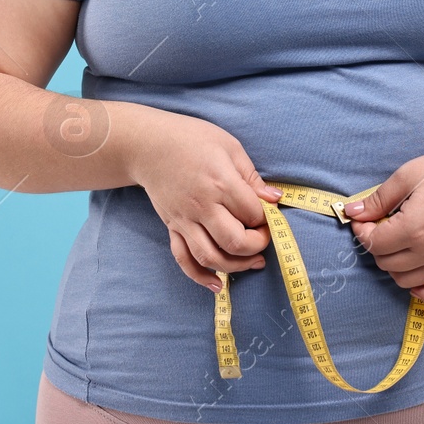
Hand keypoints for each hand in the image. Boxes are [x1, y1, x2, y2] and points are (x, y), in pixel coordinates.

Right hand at [129, 109, 284, 293]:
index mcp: (220, 182)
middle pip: (234, 242)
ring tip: (252, 263)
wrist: (148, 144)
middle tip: (264, 239)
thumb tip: (275, 199)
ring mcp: (184, 220)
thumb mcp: (229, 146)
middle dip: (256, 247)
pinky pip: (183, 258)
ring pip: (210, 257)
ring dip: (236, 267)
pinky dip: (200, 276)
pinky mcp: (172, 227)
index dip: (267, 219)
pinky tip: (217, 284)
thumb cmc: (192, 139)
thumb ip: (252, 176)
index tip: (270, 216)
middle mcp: (202, 206)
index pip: (252, 214)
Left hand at [344, 149, 423, 307]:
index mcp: (413, 229)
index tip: (361, 218)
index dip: (361, 231)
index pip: (373, 243)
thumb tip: (352, 213)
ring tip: (395, 240)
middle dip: (375, 244)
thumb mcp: (407, 176)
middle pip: (385, 262)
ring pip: (404, 280)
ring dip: (392, 264)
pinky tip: (415, 282)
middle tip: (379, 224)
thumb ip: (378, 199)